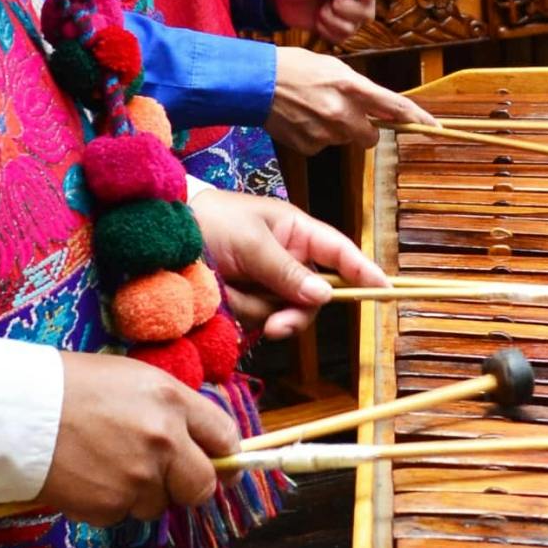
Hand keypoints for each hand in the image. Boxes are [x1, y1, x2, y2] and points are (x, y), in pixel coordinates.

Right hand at [38, 352, 239, 523]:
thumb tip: (192, 438)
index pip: (224, 437)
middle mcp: (165, 440)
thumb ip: (169, 409)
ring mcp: (139, 477)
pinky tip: (85, 477)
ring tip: (105, 465)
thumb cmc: (68, 385)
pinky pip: (122, 515)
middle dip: (190, 487)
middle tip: (167, 480)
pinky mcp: (111, 506)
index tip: (220, 464)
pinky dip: (108, 504)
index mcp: (172, 401)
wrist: (16, 412)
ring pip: (159, 504)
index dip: (224, 455)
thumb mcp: (131, 379)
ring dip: (141, 494)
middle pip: (203, 486)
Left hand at [190, 188, 387, 339]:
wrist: (163, 233)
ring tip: (230, 293)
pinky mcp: (245, 301)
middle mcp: (287, 259)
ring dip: (259, 311)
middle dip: (295, 312)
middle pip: (313, 297)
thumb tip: (324, 297)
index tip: (384, 289)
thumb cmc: (210, 221)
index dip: (363, 271)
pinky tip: (223, 299)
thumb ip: (286, 271)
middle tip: (275, 325)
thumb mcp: (251, 242)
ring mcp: (266, 282)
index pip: (339, 252)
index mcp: (296, 232)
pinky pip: (257, 318)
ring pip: (283, 312)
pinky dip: (241, 313)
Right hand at [266, 48, 434, 154]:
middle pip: (370, 136)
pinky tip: (302, 120)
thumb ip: (361, 90)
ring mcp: (325, 132)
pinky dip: (317, 136)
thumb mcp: (334, 68)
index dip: (418, 119)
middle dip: (364, 128)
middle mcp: (341, 112)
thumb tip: (382, 109)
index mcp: (351, 86)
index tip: (435, 128)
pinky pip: (324, 146)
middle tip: (344, 112)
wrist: (257, 81)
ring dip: (337, 130)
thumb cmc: (296, 68)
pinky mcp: (309, 146)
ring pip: (345, 140)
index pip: (395, 106)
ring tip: (314, 109)